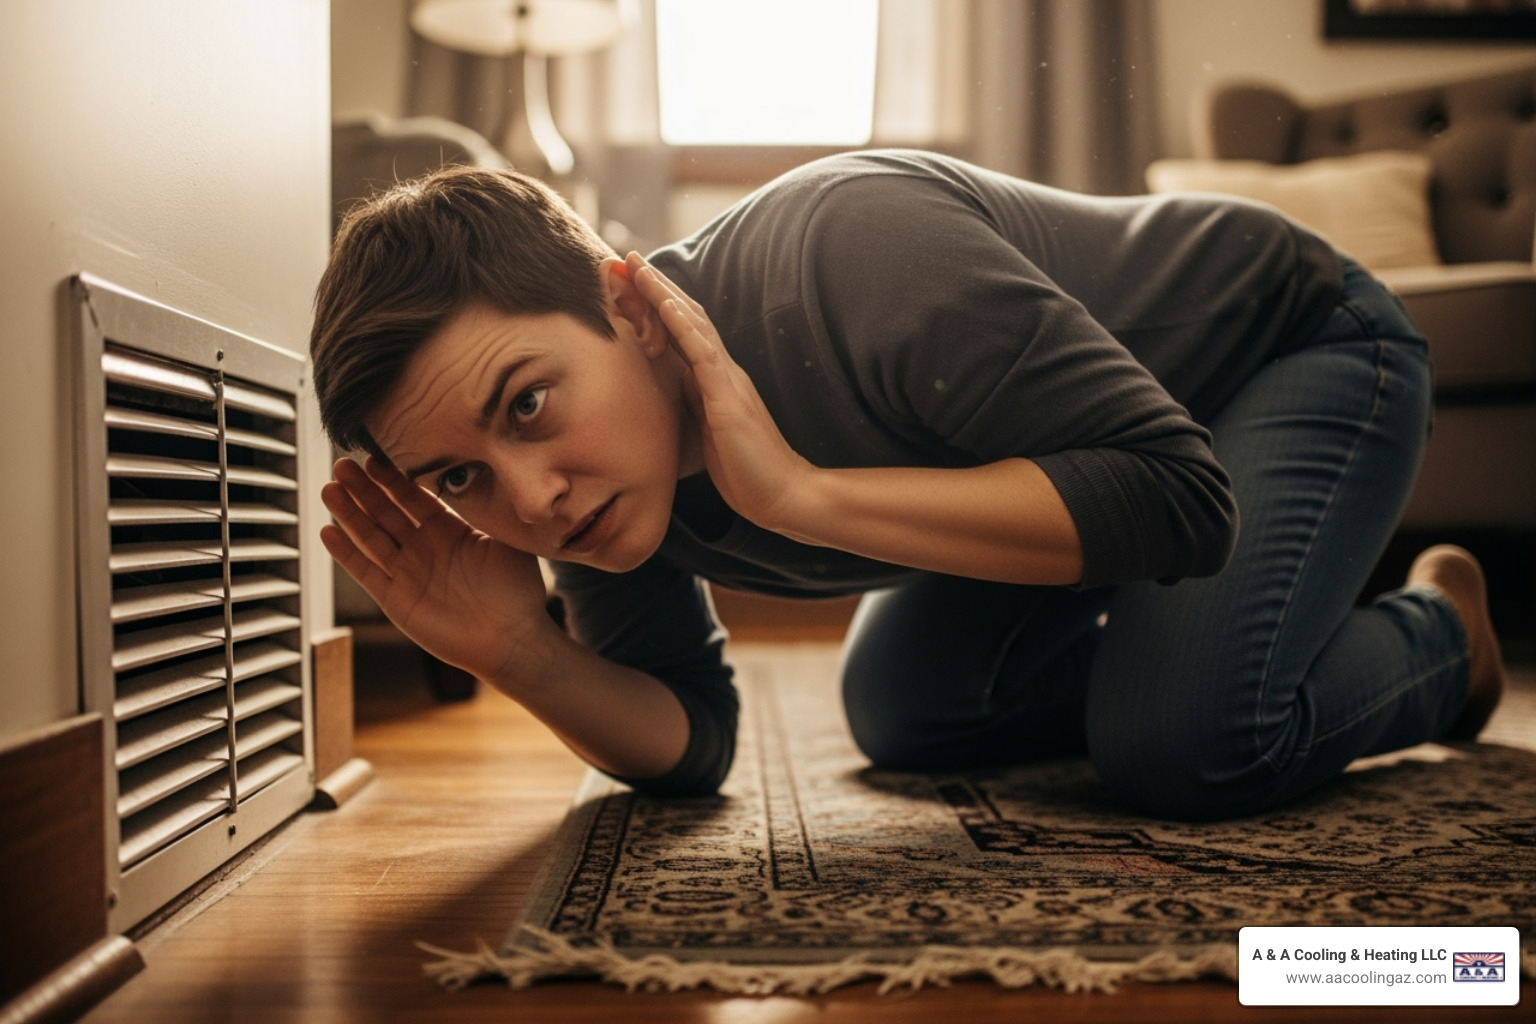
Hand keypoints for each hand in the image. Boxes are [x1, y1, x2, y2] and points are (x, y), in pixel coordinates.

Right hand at [320, 457, 551, 682]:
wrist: (513, 640)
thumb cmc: (518, 592)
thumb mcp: (507, 542)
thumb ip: (489, 511)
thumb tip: (485, 472)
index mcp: (450, 531)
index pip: (414, 498)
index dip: (393, 479)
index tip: (374, 456)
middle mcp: (424, 549)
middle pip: (386, 512)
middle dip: (364, 489)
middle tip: (343, 464)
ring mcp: (408, 573)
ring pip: (371, 537)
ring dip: (349, 514)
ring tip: (330, 489)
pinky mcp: (396, 599)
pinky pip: (366, 572)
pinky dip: (346, 554)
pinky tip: (328, 532)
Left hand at [626, 252, 815, 534]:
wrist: (781, 493)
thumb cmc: (746, 470)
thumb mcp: (709, 431)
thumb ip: (693, 406)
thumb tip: (668, 393)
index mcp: (715, 379)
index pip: (684, 330)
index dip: (658, 304)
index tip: (630, 281)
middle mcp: (722, 371)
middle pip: (686, 316)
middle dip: (655, 286)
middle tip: (626, 257)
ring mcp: (726, 380)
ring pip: (692, 324)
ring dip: (663, 293)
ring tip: (638, 268)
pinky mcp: (727, 398)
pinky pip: (702, 353)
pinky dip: (682, 325)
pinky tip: (664, 304)